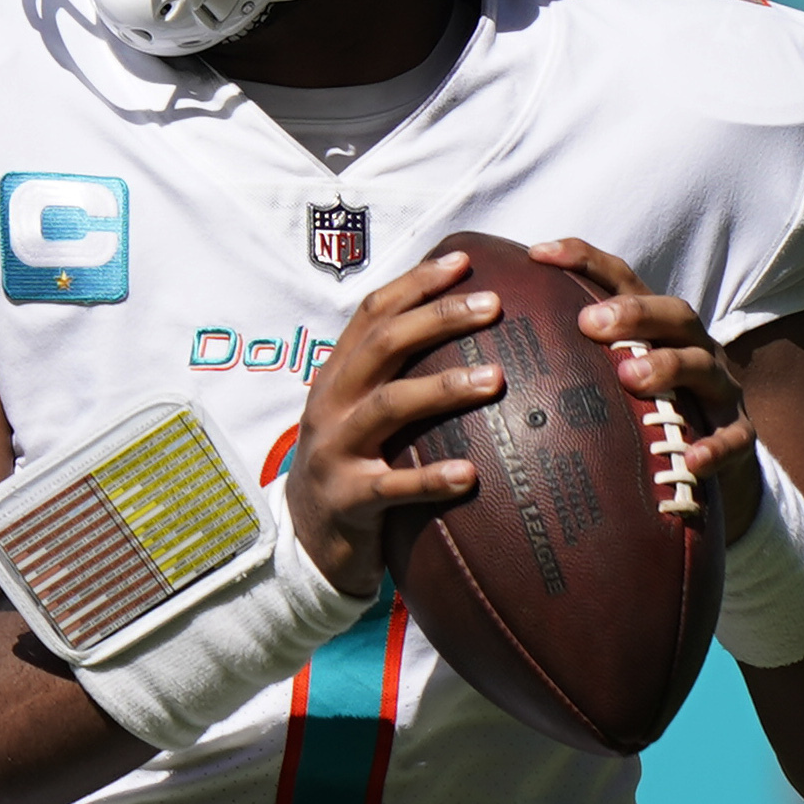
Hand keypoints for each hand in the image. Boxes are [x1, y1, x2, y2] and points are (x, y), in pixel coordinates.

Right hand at [283, 247, 502, 594]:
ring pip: (388, 406)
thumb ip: (395, 377)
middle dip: (439, 318)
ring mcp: (334, 450)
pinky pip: (392, 486)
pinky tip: (469, 475)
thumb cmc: (353, 466)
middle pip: (384, 345)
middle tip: (494, 305)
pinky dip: (431, 479)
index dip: (416, 283)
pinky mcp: (347, 500)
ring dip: (444, 388)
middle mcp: (330, 403)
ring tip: (495, 379)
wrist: (307, 542)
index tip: (464, 261)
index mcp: (336, 375)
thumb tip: (466, 337)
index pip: (373, 312)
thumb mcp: (361, 414)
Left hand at [531, 237, 762, 539]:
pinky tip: (690, 461)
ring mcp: (718, 388)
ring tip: (631, 376)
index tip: (537, 254)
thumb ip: (563, 361)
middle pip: (671, 313)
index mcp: (656, 326)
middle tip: (591, 324)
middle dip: (634, 313)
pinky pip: (733, 439)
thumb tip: (477, 357)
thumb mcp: (607, 381)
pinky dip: (714, 448)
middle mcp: (692, 346)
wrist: (712, 458)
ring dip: (667, 367)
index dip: (583, 260)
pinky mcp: (738, 434)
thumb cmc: (642, 413)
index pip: (620, 280)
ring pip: (701, 365)